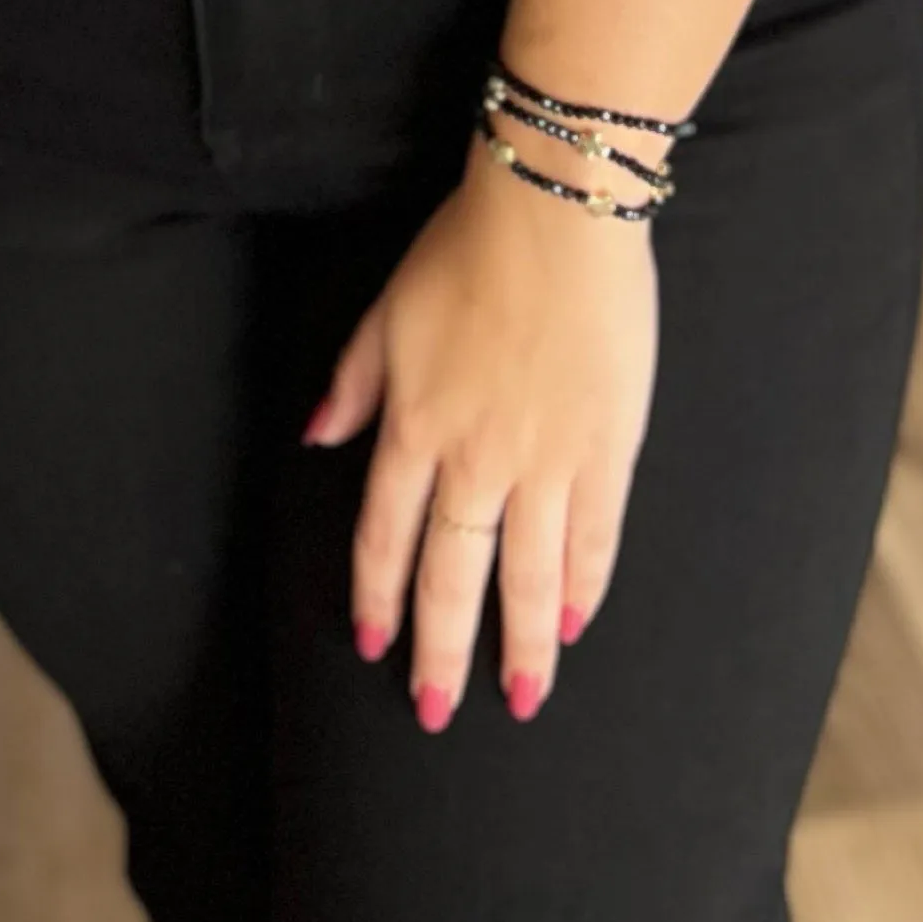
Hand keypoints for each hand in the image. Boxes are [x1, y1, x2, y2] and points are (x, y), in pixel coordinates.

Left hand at [302, 132, 658, 730]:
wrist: (556, 209)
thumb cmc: (467, 248)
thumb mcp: (386, 312)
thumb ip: (353, 384)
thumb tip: (316, 438)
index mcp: (415, 426)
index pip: (387, 536)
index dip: (381, 597)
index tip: (376, 647)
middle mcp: (476, 458)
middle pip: (455, 574)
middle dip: (443, 650)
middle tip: (436, 712)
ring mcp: (547, 459)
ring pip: (530, 575)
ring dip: (522, 644)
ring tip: (521, 698)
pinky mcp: (606, 446)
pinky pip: (595, 535)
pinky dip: (585, 584)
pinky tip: (579, 622)